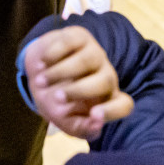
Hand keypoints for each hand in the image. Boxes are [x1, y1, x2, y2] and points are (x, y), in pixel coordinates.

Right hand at [24, 26, 134, 140]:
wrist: (40, 72)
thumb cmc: (57, 100)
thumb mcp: (67, 121)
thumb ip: (82, 128)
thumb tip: (97, 124)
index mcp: (108, 99)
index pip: (123, 105)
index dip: (112, 111)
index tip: (94, 115)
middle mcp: (106, 75)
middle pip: (104, 80)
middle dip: (78, 90)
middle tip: (56, 98)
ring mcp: (94, 53)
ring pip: (85, 61)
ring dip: (59, 73)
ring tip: (40, 82)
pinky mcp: (79, 36)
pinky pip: (69, 43)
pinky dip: (52, 55)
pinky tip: (42, 64)